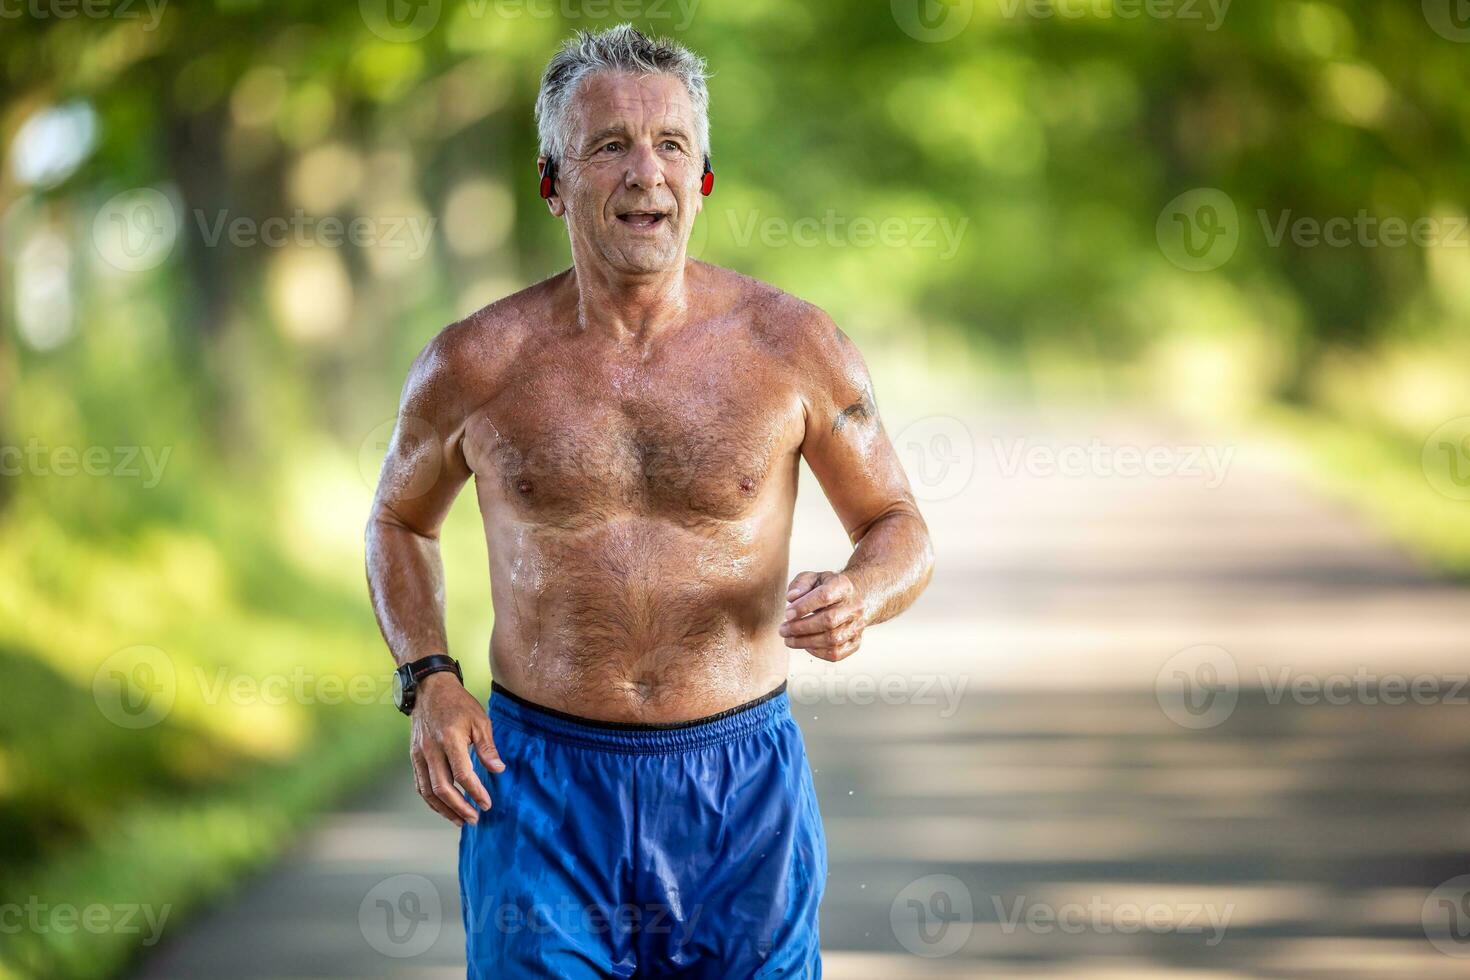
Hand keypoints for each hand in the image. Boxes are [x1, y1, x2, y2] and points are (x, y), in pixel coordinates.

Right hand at [409, 672, 504, 826]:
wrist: (430, 690)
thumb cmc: (459, 704)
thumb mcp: (480, 720)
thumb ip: (487, 747)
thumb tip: (498, 770)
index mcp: (450, 739)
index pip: (462, 774)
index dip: (475, 792)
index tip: (487, 804)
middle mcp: (431, 750)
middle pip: (442, 788)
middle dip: (459, 808)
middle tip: (474, 819)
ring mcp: (419, 754)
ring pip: (428, 791)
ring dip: (444, 809)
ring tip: (460, 821)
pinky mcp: (414, 757)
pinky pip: (420, 785)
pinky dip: (431, 801)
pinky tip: (444, 808)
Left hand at [779, 571, 866, 661]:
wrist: (851, 599)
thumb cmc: (827, 589)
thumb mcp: (812, 578)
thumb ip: (800, 584)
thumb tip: (792, 597)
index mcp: (843, 586)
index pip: (825, 596)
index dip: (803, 606)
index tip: (787, 613)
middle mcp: (854, 606)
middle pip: (829, 620)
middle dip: (801, 628)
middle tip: (783, 630)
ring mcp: (857, 626)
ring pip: (832, 640)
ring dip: (805, 642)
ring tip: (788, 639)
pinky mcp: (855, 642)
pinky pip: (836, 653)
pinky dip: (817, 652)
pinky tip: (805, 645)